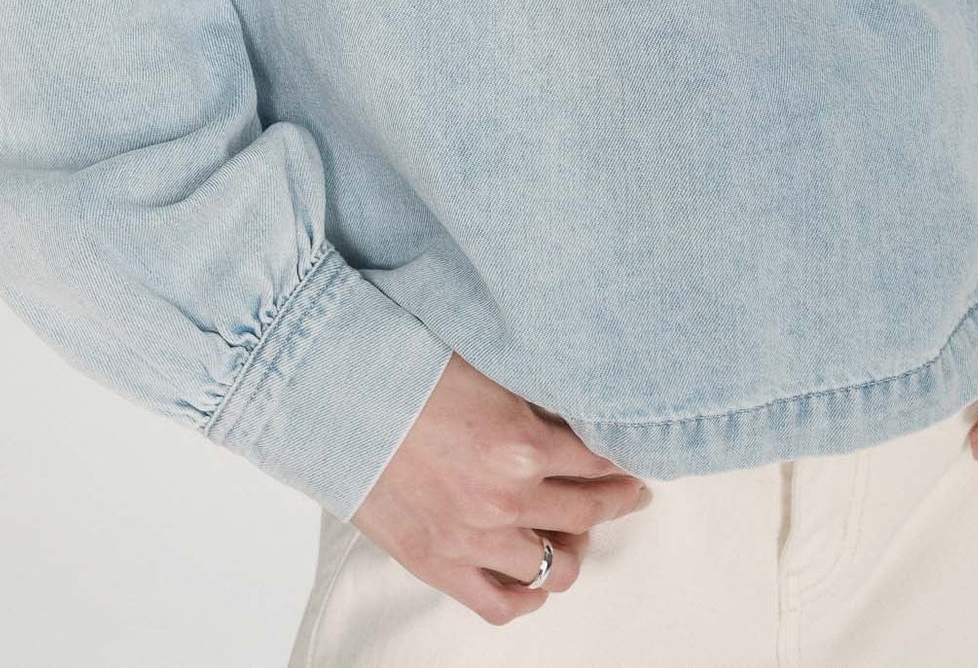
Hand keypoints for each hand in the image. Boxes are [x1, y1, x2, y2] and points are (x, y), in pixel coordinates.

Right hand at [349, 353, 655, 623]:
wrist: (342, 399)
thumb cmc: (413, 373)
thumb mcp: (492, 374)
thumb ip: (536, 405)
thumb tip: (576, 414)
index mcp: (524, 443)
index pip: (598, 462)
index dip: (623, 463)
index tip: (635, 462)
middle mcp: (506, 498)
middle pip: (587, 514)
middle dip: (615, 502)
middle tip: (626, 494)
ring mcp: (474, 538)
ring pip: (555, 568)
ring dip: (573, 550)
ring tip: (573, 533)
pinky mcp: (439, 565)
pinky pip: (501, 605)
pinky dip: (527, 598)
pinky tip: (534, 579)